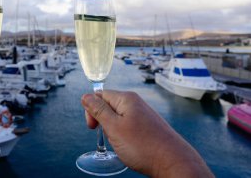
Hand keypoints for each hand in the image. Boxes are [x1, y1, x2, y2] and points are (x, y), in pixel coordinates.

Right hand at [82, 90, 213, 177]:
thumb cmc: (143, 146)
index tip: (93, 127)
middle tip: (108, 136)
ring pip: (117, 118)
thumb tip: (85, 96)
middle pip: (108, 105)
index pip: (99, 95)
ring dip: (112, 130)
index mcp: (126, 99)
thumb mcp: (113, 127)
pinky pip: (127, 126)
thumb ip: (98, 110)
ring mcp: (142, 114)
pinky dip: (123, 135)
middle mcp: (135, 103)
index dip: (92, 110)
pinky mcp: (147, 125)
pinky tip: (130, 146)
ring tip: (121, 143)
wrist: (172, 162)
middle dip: (102, 121)